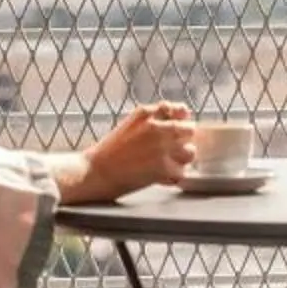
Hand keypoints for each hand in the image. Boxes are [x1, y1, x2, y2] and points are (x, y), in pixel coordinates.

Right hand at [59, 103, 195, 205]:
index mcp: (147, 114)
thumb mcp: (131, 122)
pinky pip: (182, 172)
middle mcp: (157, 128)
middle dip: (184, 140)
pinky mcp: (162, 169)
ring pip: (190, 152)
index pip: (182, 110)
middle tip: (170, 150)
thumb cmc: (111, 150)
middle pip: (190, 131)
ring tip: (166, 165)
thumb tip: (184, 112)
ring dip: (181, 159)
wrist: (95, 172)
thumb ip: (155, 114)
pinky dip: (174, 177)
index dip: (182, 121)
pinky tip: (160, 177)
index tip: (176, 131)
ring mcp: (161, 149)